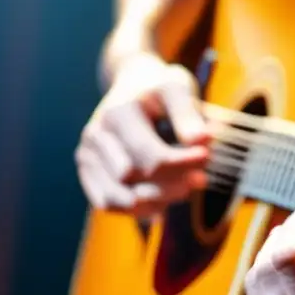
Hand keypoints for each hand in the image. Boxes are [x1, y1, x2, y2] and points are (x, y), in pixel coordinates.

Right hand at [76, 53, 209, 216]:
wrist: (131, 85)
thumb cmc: (158, 87)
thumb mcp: (177, 88)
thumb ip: (188, 113)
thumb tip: (202, 140)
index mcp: (117, 114)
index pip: (150, 155)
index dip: (182, 164)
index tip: (207, 159)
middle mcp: (95, 135)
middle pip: (133, 178)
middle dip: (171, 184)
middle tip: (201, 179)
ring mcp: (87, 155)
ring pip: (119, 198)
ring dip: (157, 201)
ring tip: (184, 191)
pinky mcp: (87, 172)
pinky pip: (108, 204)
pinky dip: (137, 209)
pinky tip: (163, 203)